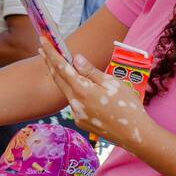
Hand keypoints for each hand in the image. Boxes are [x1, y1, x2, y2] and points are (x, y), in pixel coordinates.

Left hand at [38, 40, 153, 149]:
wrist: (133, 134)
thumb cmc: (127, 106)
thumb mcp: (112, 84)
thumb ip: (91, 71)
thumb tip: (76, 58)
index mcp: (82, 90)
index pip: (61, 67)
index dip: (51, 53)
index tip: (42, 41)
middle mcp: (74, 102)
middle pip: (57, 79)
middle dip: (49, 62)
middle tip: (42, 48)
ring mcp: (76, 113)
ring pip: (65, 90)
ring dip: (60, 77)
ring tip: (56, 63)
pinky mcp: (80, 120)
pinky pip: (74, 102)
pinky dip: (73, 91)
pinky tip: (80, 88)